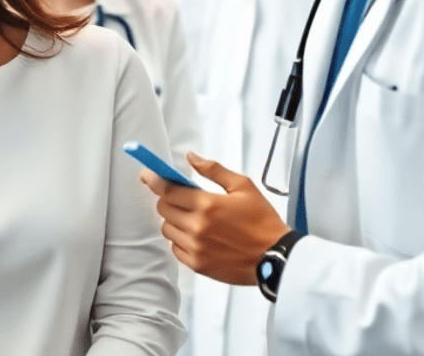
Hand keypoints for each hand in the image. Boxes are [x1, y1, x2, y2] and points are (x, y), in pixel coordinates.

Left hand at [139, 152, 290, 284]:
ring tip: (192, 217)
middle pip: (163, 208)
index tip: (147, 175)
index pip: (168, 190)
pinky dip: (180, 239)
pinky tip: (196, 235)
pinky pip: (175, 248)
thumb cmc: (262, 222)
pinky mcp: (199, 265)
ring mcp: (196, 248)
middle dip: (168, 199)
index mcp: (207, 205)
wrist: (276, 258)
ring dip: (174, 219)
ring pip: (167, 228)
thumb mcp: (243, 186)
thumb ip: (213, 170)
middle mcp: (197, 227)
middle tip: (181, 198)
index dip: (154, 180)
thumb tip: (191, 157)